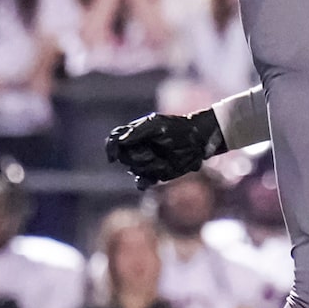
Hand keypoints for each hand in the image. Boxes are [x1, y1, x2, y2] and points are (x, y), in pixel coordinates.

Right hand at [106, 108, 224, 187]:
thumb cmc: (177, 128)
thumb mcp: (156, 125)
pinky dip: (142, 182)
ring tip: (164, 161)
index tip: (114, 156)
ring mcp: (146, 162)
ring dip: (148, 167)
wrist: (198, 141)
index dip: (110, 148)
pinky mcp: (155, 173)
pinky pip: (141, 182)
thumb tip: (120, 141)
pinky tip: (146, 182)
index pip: (114, 140)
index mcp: (134, 134)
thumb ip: (137, 132)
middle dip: (137, 157)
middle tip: (153, 154)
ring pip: (135, 169)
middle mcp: (137, 148)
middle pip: (124, 157)